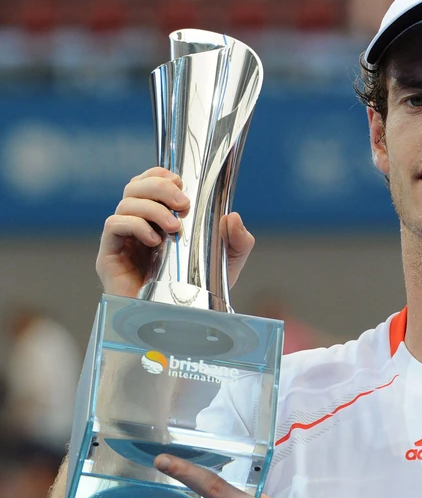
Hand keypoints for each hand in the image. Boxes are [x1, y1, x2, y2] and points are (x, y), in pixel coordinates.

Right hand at [96, 167, 254, 296]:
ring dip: (152, 209)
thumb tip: (232, 217)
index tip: (181, 184)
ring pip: (125, 204)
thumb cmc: (201, 289)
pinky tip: (155, 241)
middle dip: (159, 187)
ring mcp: (121, 241)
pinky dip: (135, 225)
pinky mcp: (108, 258)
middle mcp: (136, 226)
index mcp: (158, 219)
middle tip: (183, 204)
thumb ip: (237, 238)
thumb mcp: (228, 260)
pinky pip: (113, 225)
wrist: (181, 322)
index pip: (148, 183)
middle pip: (134, 187)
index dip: (160, 175)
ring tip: (174, 228)